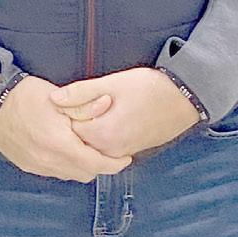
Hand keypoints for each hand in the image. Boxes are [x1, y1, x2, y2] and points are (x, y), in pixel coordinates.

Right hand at [0, 75, 128, 180]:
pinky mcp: (28, 166)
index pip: (96, 163)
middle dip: (99, 164)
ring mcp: (37, 166)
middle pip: (86, 173)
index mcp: (59, 144)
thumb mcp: (58, 97)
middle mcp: (49, 161)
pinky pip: (54, 172)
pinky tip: (64, 149)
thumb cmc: (24, 97)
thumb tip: (108, 104)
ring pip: (70, 175)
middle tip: (106, 150)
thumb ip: (84, 105)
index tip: (125, 157)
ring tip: (85, 148)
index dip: (115, 163)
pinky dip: (65, 165)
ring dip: (82, 165)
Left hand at [53, 68, 200, 158]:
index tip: (63, 99)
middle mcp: (110, 150)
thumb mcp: (112, 84)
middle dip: (70, 124)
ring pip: (90, 145)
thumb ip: (81, 92)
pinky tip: (101, 117)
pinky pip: (104, 147)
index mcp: (103, 134)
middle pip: (77, 141)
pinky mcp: (130, 149)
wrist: (185, 99)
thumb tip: (53, 99)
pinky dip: (97, 135)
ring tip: (86, 107)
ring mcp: (121, 152)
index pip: (67, 130)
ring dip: (84, 129)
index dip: (61, 113)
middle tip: (71, 102)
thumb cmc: (149, 87)